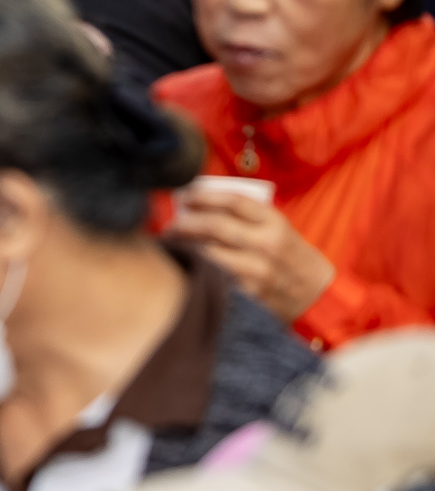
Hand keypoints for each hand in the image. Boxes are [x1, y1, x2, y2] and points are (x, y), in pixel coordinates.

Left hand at [170, 190, 334, 323]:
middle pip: (215, 225)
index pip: (233, 201)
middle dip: (186, 222)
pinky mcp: (250, 292)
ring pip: (210, 252)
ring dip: (185, 245)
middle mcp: (267, 244)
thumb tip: (200, 204)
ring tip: (173, 241)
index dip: (204, 196)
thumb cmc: (290, 255)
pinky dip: (198, 267)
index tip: (186, 196)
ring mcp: (259, 270)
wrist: (317, 294)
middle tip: (171, 223)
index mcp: (275, 222)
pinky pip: (216, 276)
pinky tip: (188, 263)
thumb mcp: (278, 228)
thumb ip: (247, 216)